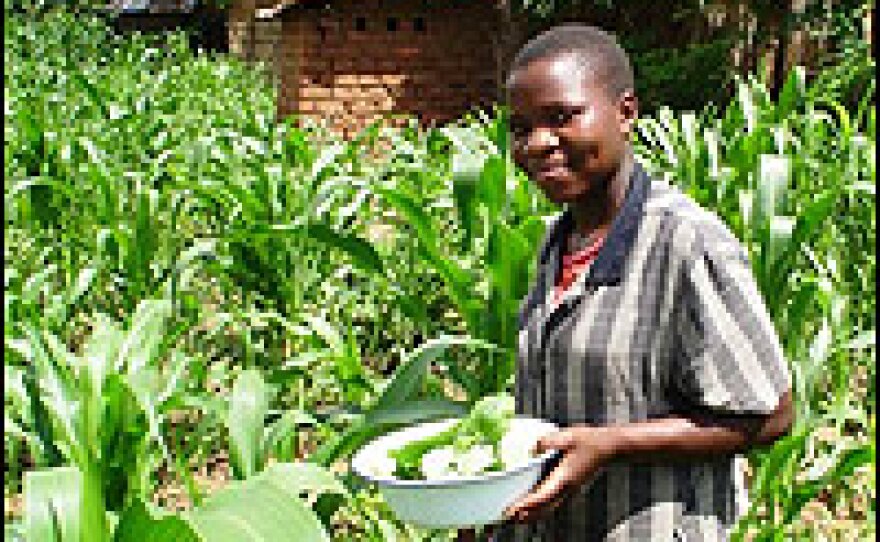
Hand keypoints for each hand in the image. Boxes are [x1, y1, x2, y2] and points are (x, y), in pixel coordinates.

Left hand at [502, 426, 617, 523]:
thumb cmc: (590, 441)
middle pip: (543, 508)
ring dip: (533, 513)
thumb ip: (548, 441)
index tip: (513, 509)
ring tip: (516, 516)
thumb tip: (533, 448)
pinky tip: (532, 503)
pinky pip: (553, 501)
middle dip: (526, 513)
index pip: (543, 496)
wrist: (609, 446)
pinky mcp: (569, 486)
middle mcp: (567, 488)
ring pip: (548, 507)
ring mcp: (569, 489)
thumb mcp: (567, 436)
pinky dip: (540, 506)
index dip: (527, 504)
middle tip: (507, 516)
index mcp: (565, 479)